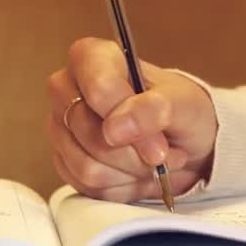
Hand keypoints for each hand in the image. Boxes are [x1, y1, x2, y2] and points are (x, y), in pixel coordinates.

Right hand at [45, 37, 217, 202]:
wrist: (183, 140)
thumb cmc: (181, 110)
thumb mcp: (184, 104)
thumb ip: (154, 108)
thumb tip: (117, 128)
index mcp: (92, 58)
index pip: (97, 86)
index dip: (127, 114)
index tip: (156, 137)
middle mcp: (67, 89)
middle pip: (89, 132)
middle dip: (135, 151)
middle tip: (163, 150)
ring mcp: (61, 128)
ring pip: (87, 166)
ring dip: (131, 172)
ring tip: (153, 160)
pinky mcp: (64, 162)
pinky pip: (86, 186)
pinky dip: (122, 186)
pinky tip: (137, 172)